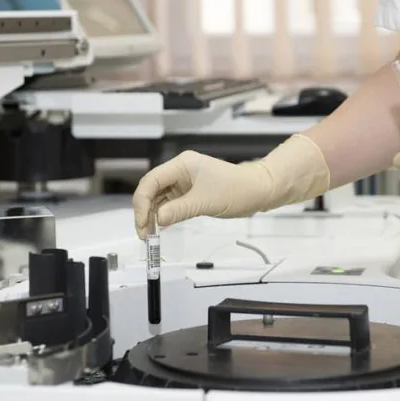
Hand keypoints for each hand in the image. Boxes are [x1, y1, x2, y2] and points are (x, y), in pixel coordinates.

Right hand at [132, 151, 271, 238]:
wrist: (258, 190)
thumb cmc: (236, 189)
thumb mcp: (206, 201)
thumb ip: (179, 210)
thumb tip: (157, 220)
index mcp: (182, 164)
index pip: (151, 181)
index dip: (142, 202)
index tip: (142, 223)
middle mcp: (180, 171)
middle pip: (152, 190)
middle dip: (145, 211)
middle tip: (144, 234)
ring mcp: (184, 182)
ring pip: (159, 199)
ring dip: (152, 216)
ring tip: (150, 235)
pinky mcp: (189, 193)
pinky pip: (170, 204)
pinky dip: (164, 216)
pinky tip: (160, 229)